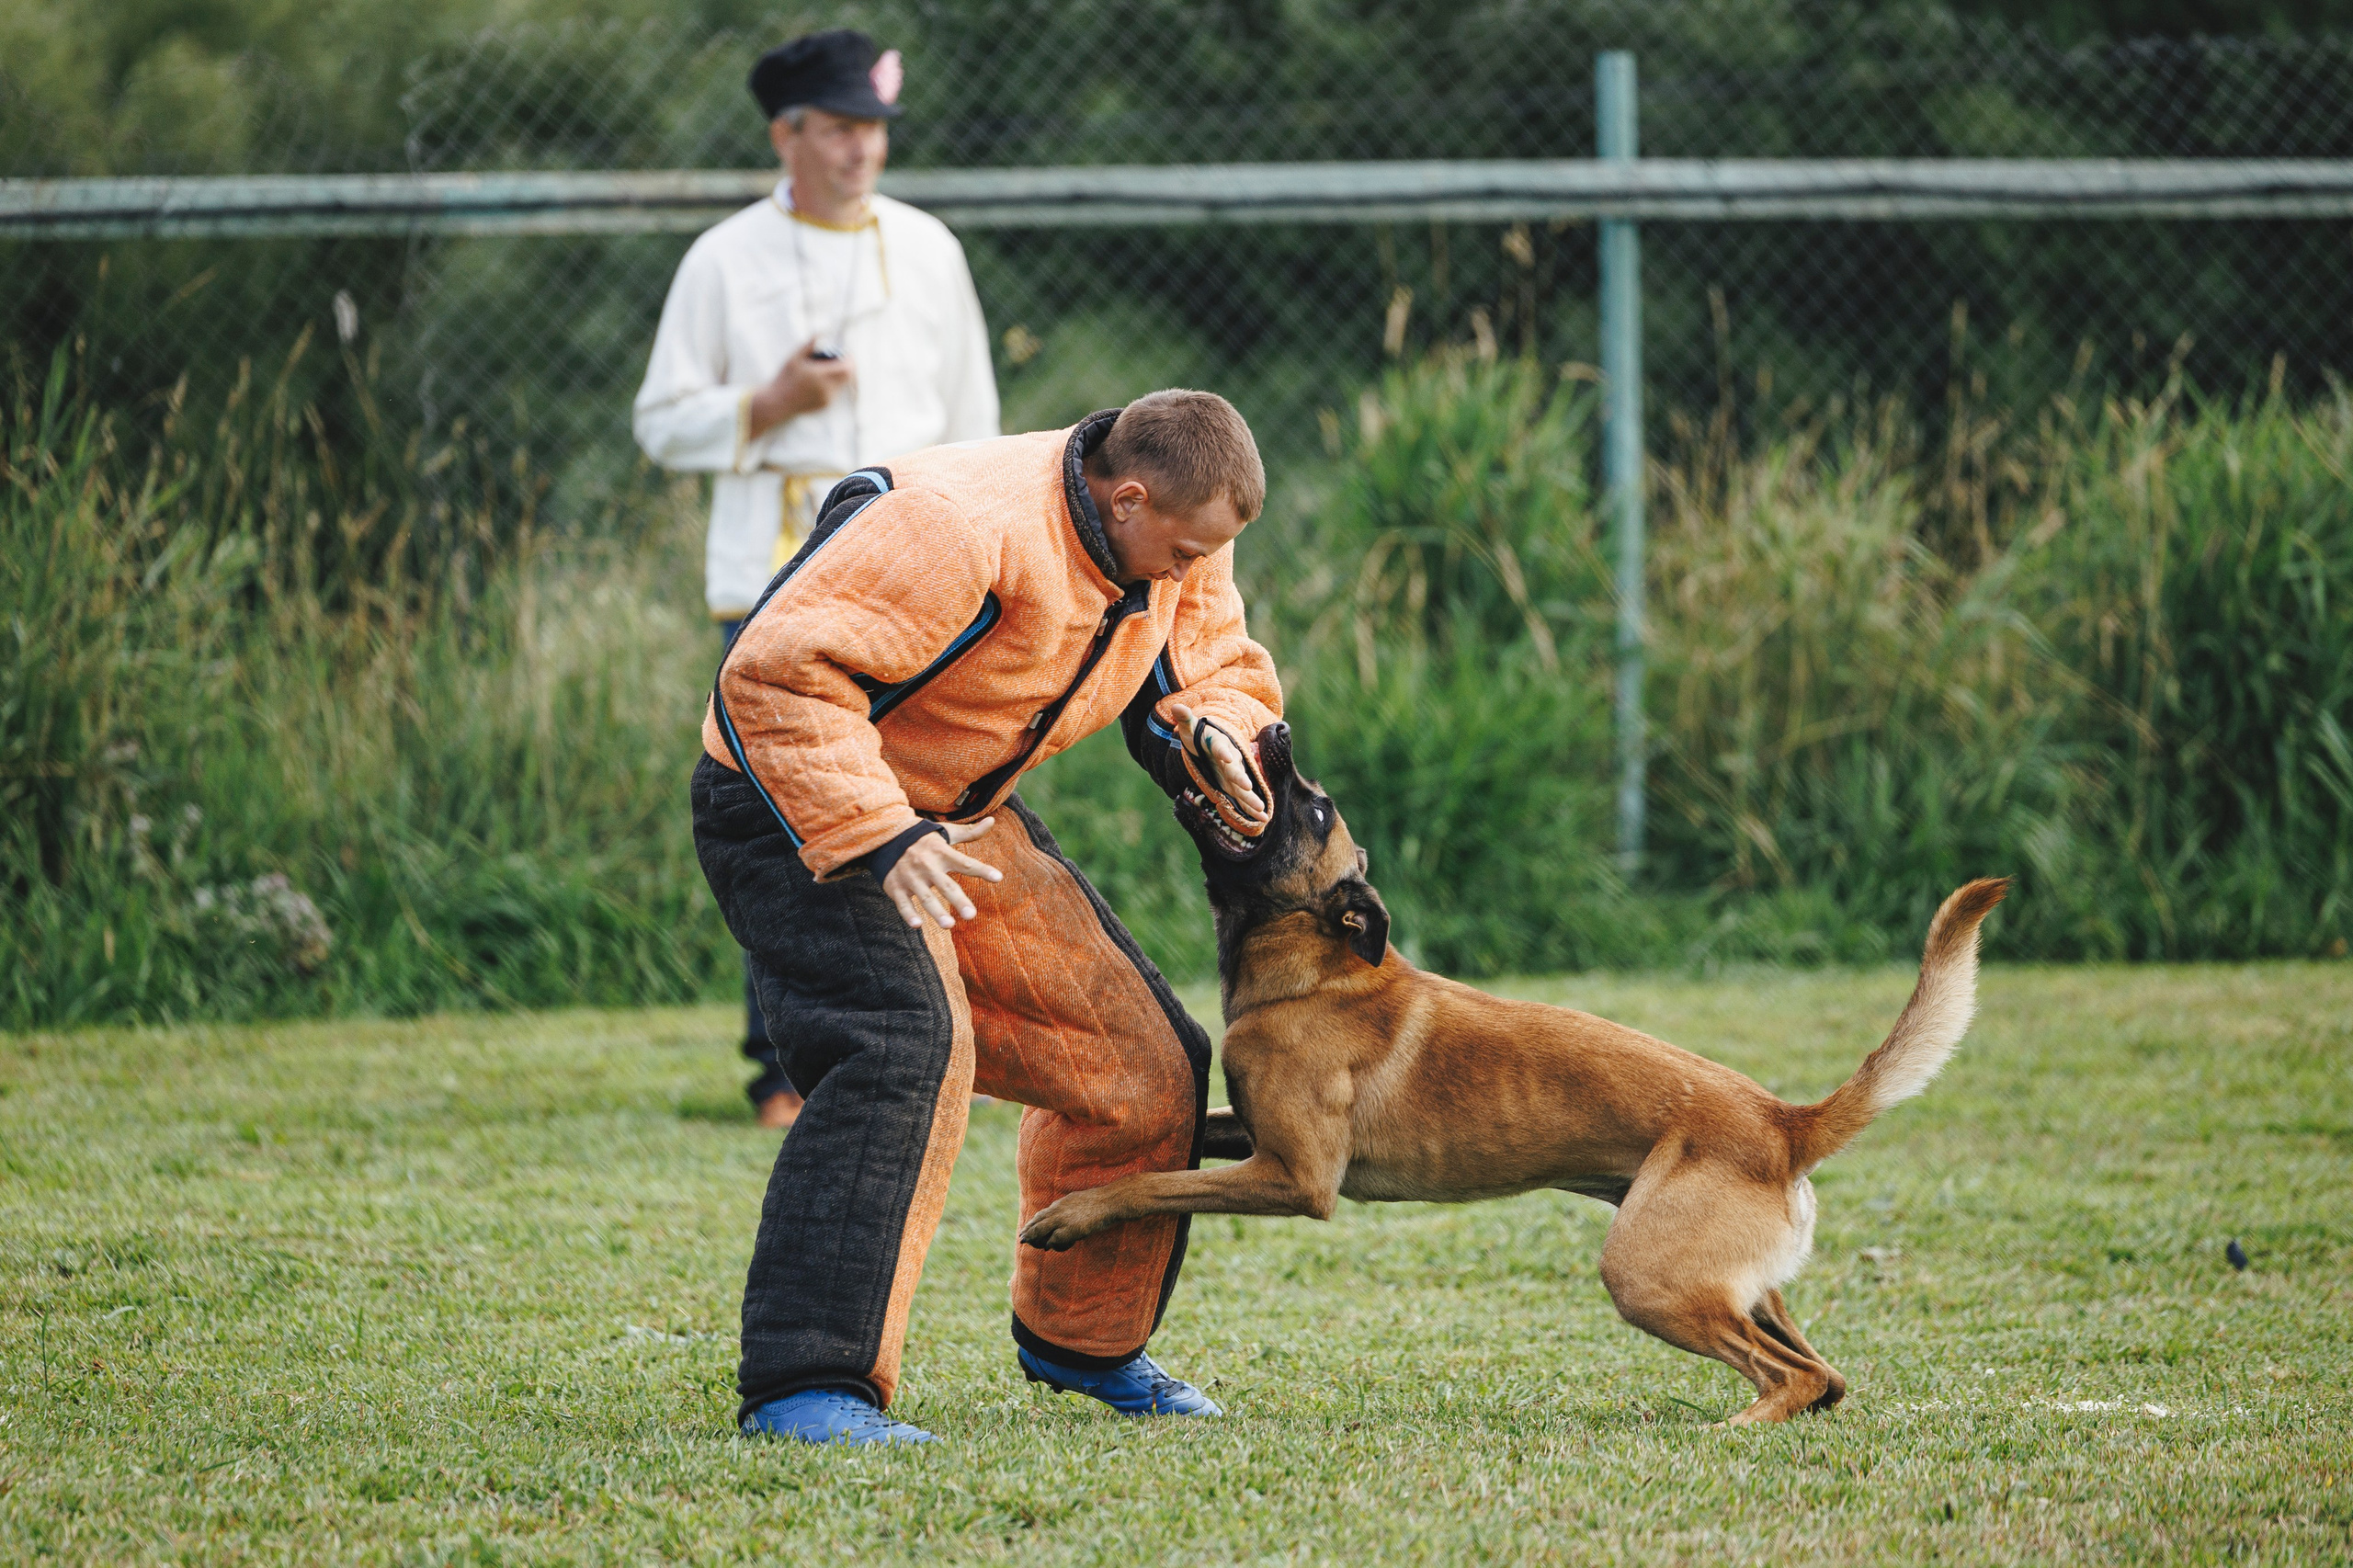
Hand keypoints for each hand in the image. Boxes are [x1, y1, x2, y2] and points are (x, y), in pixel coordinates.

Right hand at [746, 338, 854, 437]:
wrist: (777, 403)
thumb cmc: (784, 378)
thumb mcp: (794, 358)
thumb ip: (810, 344)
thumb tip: (822, 331)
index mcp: (819, 375)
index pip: (846, 368)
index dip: (849, 359)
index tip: (845, 353)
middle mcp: (826, 389)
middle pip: (847, 376)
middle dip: (846, 366)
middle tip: (839, 359)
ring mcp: (827, 399)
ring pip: (842, 384)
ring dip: (839, 375)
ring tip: (826, 369)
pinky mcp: (826, 405)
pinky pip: (835, 392)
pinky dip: (833, 385)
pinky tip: (820, 381)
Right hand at [882, 817, 1001, 929]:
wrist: (885, 836)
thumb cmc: (923, 838)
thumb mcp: (945, 833)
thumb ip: (970, 832)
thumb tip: (991, 821)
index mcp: (941, 852)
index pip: (965, 863)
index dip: (982, 870)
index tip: (998, 878)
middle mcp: (927, 865)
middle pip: (946, 885)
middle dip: (958, 900)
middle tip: (972, 915)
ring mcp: (910, 877)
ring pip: (925, 897)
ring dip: (936, 912)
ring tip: (949, 926)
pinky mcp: (896, 887)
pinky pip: (902, 903)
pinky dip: (908, 914)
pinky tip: (917, 925)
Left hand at [1168, 702, 1269, 833]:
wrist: (1213, 743)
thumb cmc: (1199, 736)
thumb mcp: (1190, 728)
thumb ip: (1185, 720)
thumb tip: (1176, 706)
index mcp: (1218, 744)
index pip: (1219, 746)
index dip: (1222, 750)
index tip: (1226, 756)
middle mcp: (1228, 760)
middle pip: (1234, 769)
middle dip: (1240, 777)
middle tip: (1245, 786)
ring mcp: (1232, 773)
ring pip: (1242, 787)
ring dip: (1251, 798)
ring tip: (1261, 810)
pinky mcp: (1233, 785)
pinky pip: (1243, 797)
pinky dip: (1252, 807)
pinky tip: (1262, 818)